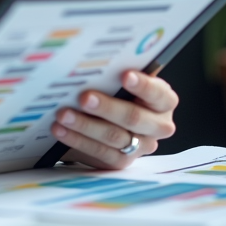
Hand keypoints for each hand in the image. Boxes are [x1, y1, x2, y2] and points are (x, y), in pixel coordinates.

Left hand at [52, 71, 177, 168]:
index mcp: (164, 101)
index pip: (159, 94)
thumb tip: (95, 64)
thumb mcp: (121, 81)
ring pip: (114, 137)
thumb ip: (116, 75)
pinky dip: (78, 140)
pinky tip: (61, 130)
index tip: (125, 75)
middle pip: (134, 117)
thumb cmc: (117, 91)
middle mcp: (158, 125)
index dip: (143, 85)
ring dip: (85, 125)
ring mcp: (142, 146)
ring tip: (63, 114)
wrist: (108, 118)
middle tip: (84, 98)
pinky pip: (101, 152)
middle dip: (107, 107)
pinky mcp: (122, 160)